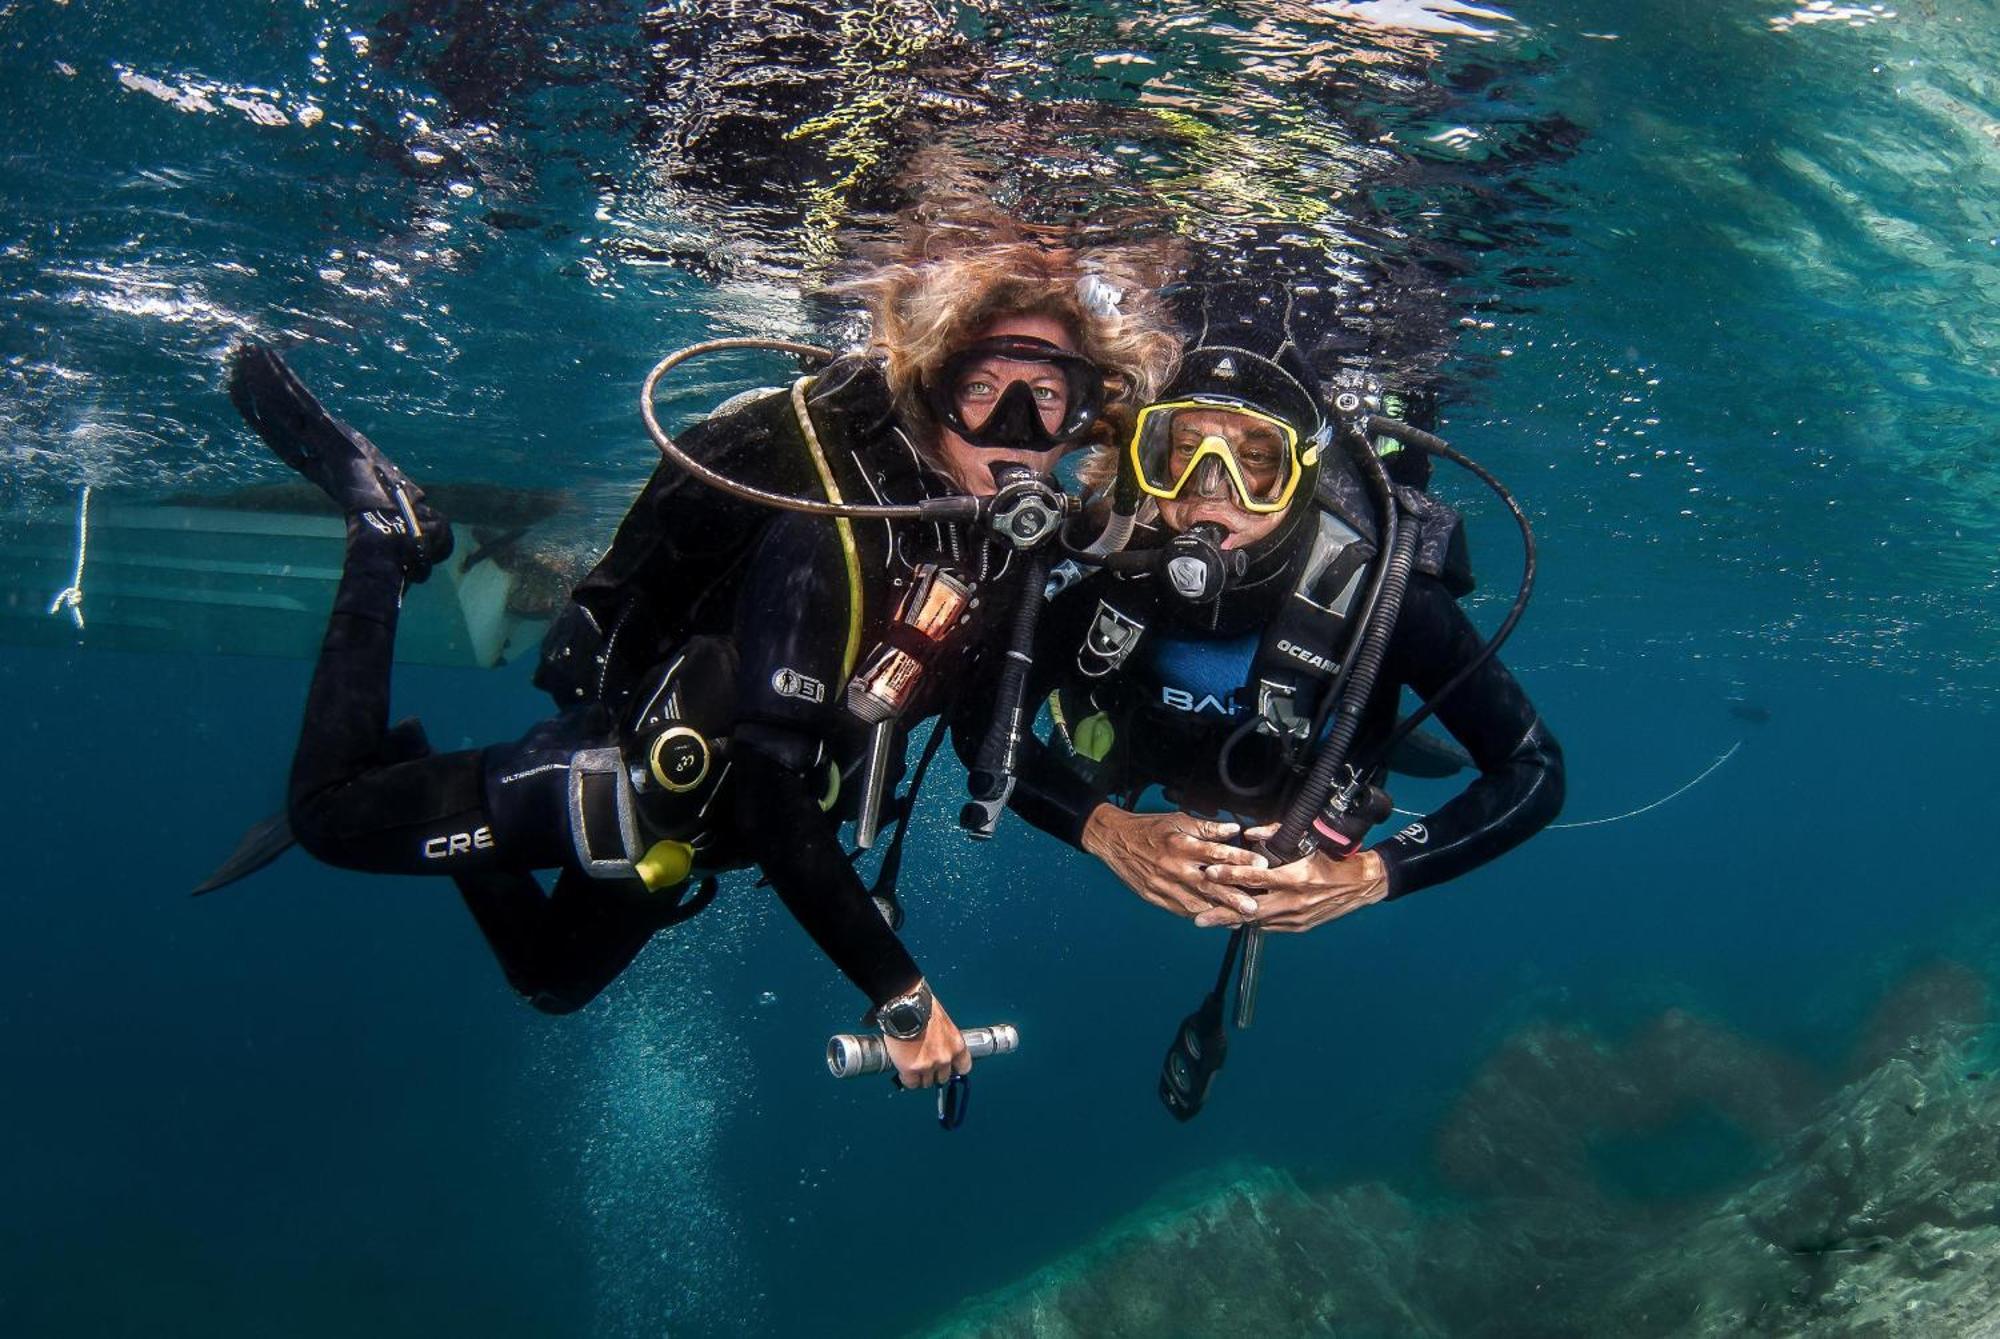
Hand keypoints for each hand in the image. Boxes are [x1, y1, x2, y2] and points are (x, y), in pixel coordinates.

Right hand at [883, 995, 970, 1088]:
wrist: (905, 1006)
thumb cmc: (922, 1007)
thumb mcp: (942, 1023)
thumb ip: (943, 1039)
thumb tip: (938, 1045)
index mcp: (956, 1044)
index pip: (964, 1067)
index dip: (954, 1069)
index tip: (948, 1067)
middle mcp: (945, 1058)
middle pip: (943, 1078)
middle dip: (935, 1073)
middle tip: (925, 1065)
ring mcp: (929, 1065)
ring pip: (926, 1083)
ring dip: (920, 1076)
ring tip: (913, 1066)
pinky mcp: (911, 1069)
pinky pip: (911, 1083)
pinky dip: (907, 1079)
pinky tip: (903, 1071)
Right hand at [1080, 804, 1266, 923]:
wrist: (1114, 841)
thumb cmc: (1150, 828)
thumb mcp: (1178, 820)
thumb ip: (1207, 828)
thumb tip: (1234, 829)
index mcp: (1181, 844)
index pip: (1216, 852)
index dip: (1239, 858)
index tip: (1261, 864)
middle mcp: (1174, 867)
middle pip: (1208, 885)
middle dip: (1232, 897)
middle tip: (1253, 907)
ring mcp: (1164, 885)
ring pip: (1195, 902)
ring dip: (1218, 912)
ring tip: (1240, 920)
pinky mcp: (1156, 897)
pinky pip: (1181, 909)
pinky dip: (1200, 915)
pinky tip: (1216, 920)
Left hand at [1191, 824, 1389, 931]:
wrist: (1361, 884)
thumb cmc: (1334, 858)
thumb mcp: (1308, 841)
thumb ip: (1277, 834)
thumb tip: (1249, 833)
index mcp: (1296, 877)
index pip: (1257, 877)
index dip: (1232, 876)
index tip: (1210, 874)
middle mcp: (1295, 901)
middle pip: (1250, 909)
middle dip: (1223, 914)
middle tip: (1198, 918)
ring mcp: (1297, 917)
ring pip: (1258, 921)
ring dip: (1234, 920)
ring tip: (1210, 921)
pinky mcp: (1300, 926)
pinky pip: (1270, 926)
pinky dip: (1253, 922)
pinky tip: (1236, 920)